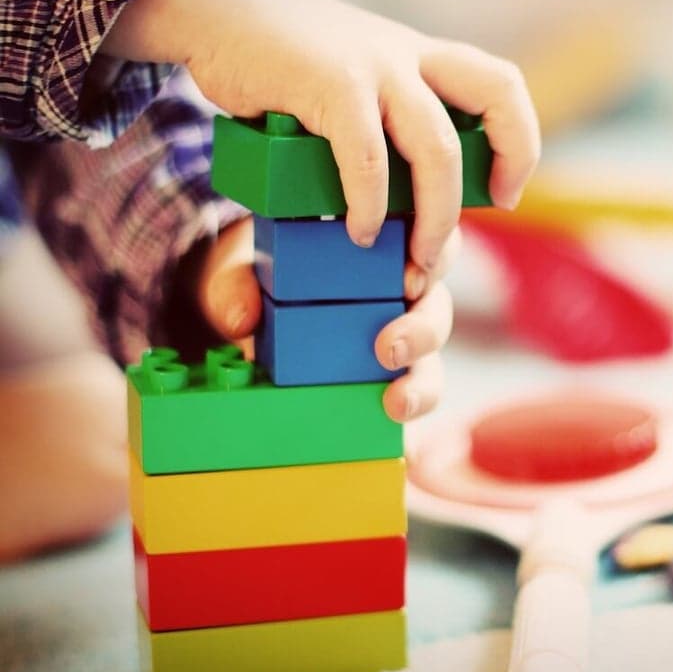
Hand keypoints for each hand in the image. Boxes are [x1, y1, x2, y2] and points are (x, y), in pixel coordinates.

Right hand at [102, 0, 539, 272]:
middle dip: (505, 166)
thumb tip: (400, 202)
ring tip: (414, 259)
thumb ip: (383, 125)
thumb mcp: (353, 84)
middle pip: (496, 97)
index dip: (519, 141)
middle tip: (480, 221)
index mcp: (421, 59)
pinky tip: (356, 231)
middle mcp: (408, 57)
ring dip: (435, 216)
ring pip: (437, 148)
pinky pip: (367, 157)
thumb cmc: (284, 65)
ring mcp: (374, 66)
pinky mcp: (330, 83)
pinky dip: (367, 204)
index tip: (505, 192)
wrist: (218, 10)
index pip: (501, 87)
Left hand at [195, 217, 459, 422]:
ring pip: (432, 356)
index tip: (408, 281)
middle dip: (424, 328)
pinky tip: (401, 428)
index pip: (430, 243)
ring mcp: (401, 335)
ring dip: (423, 381)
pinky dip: (413, 406)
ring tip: (397, 400)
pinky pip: (416, 391)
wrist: (249, 311)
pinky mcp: (392, 374)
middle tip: (390, 347)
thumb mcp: (243, 269)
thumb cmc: (261, 275)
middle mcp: (402, 290)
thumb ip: (235, 285)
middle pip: (437, 304)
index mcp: (382, 246)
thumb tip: (241, 319)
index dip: (434, 259)